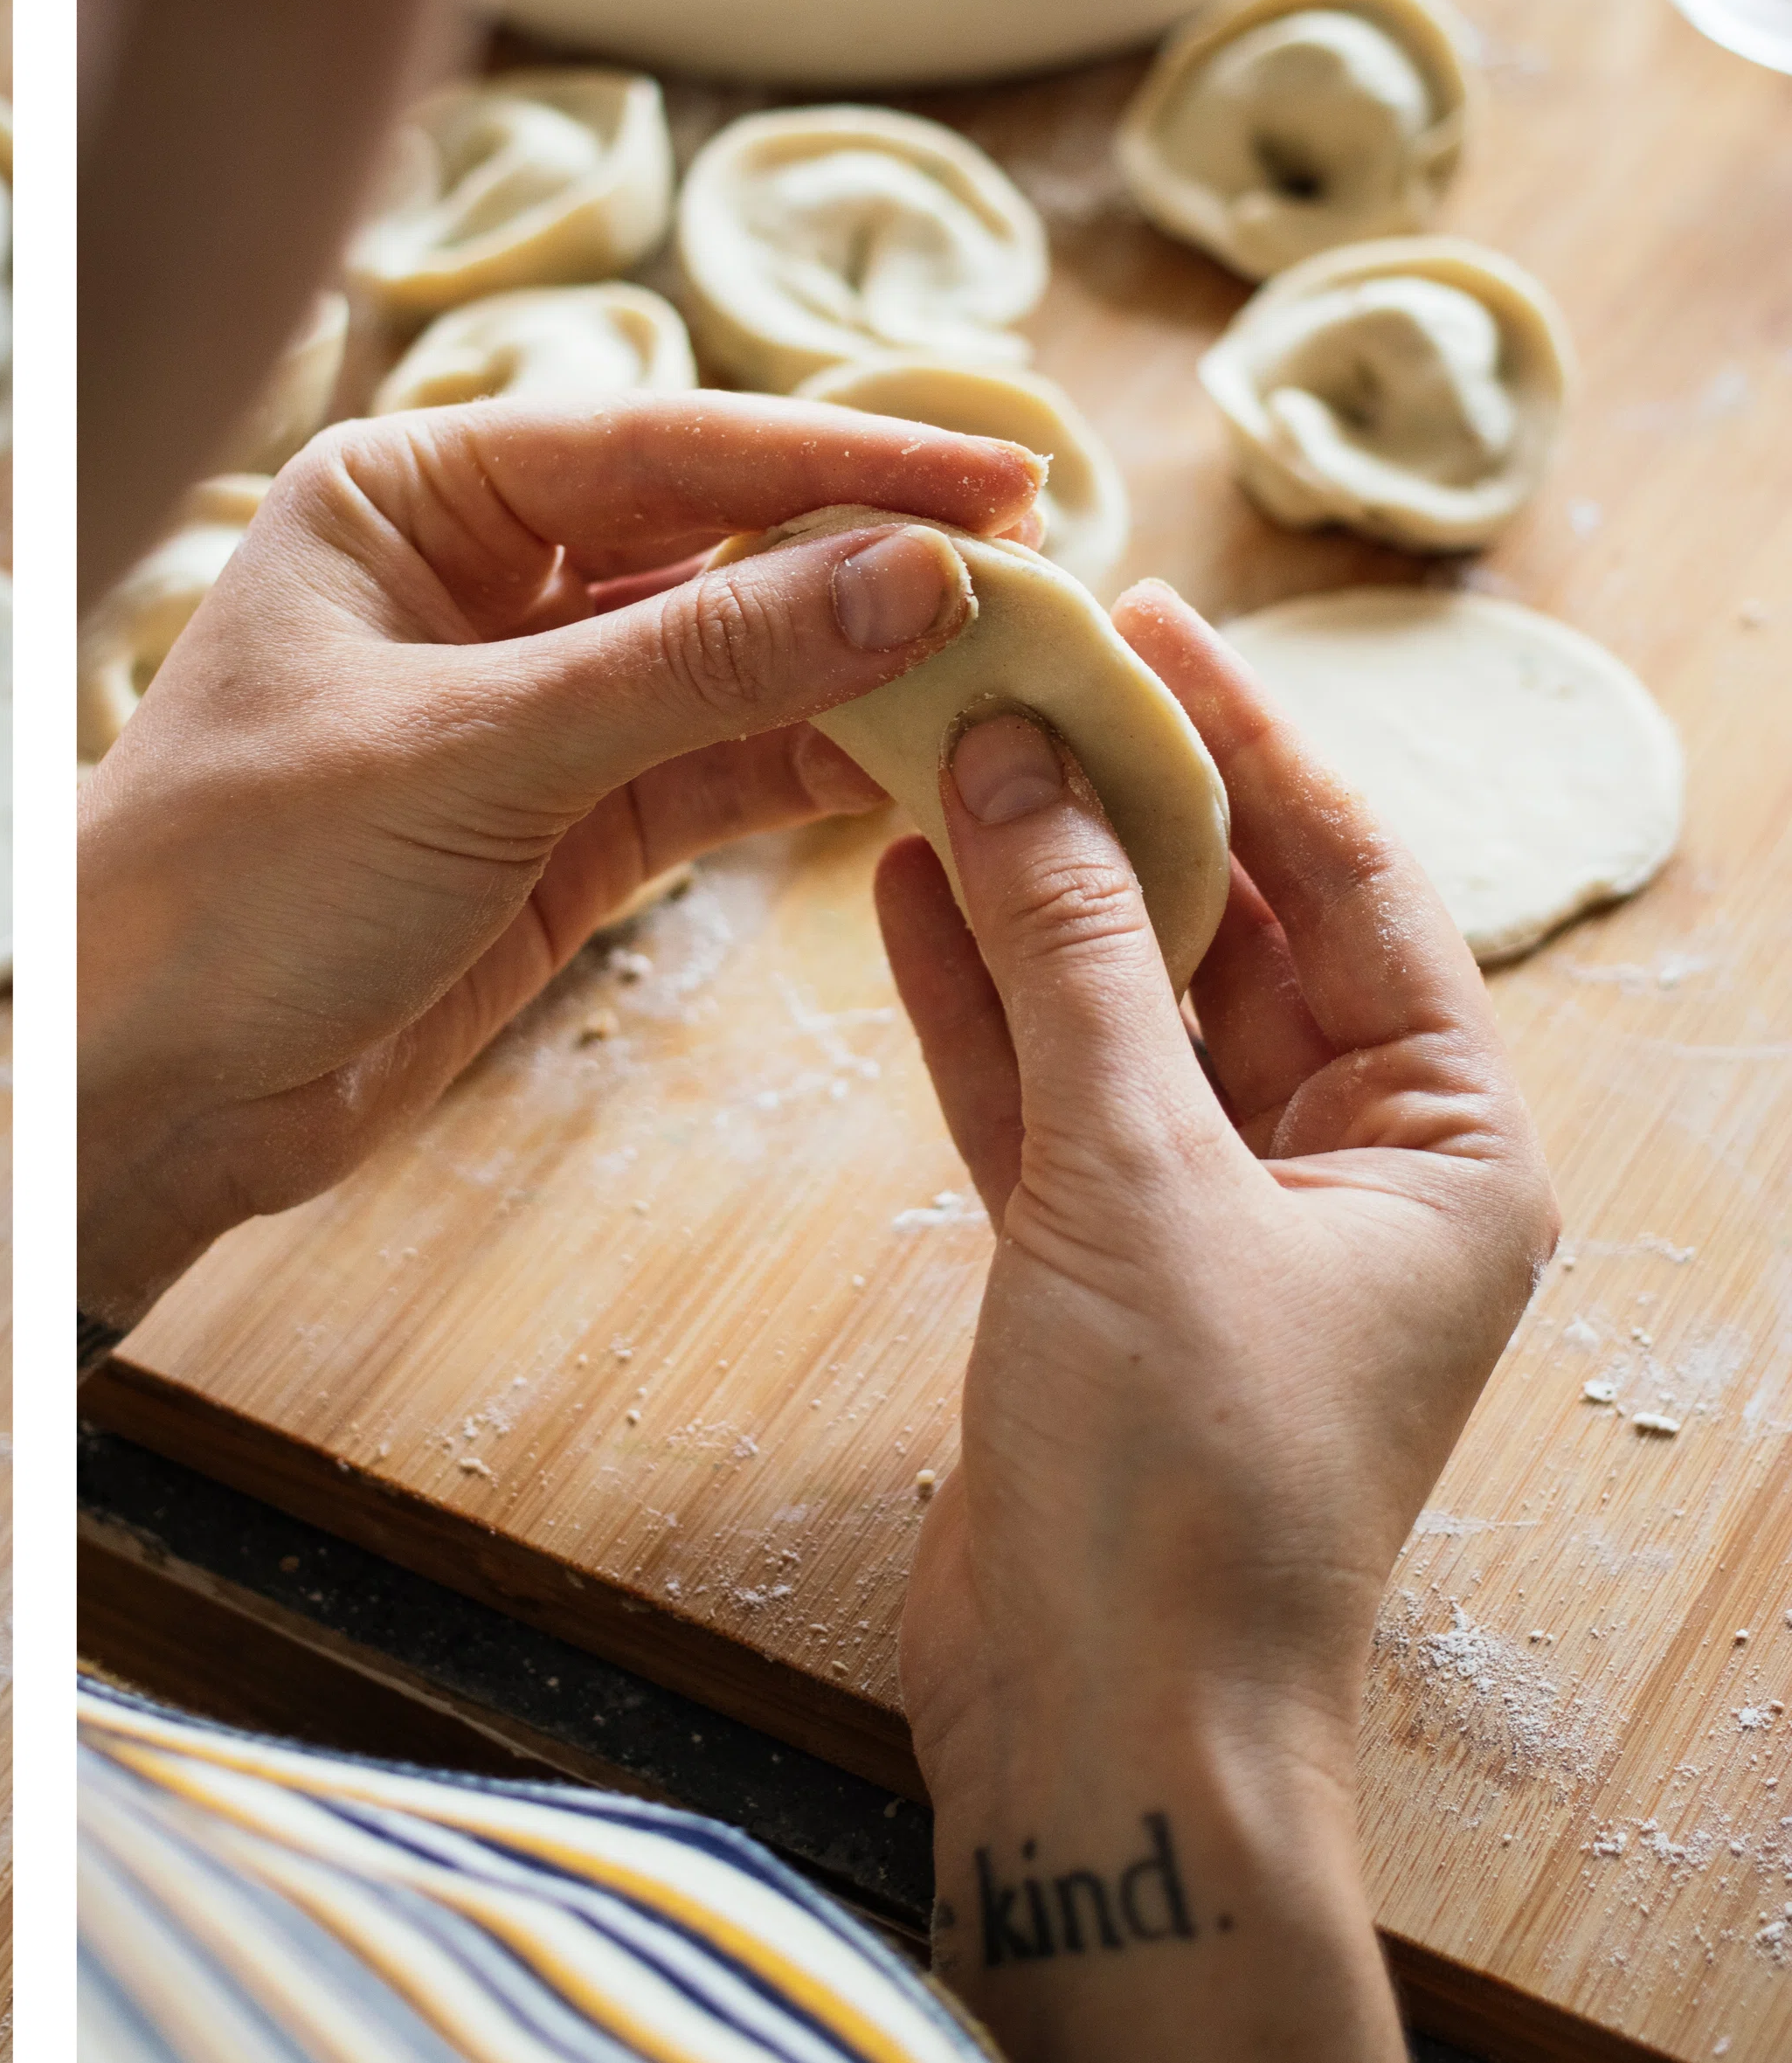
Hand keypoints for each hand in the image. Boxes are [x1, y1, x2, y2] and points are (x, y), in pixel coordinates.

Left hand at [76, 394, 1044, 1331]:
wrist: (144, 1088)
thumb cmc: (235, 881)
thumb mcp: (472, 754)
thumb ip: (694, 668)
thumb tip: (915, 574)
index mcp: (406, 496)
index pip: (658, 445)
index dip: (838, 456)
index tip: (1004, 468)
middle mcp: (471, 578)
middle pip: (710, 539)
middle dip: (868, 553)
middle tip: (1047, 562)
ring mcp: (527, 706)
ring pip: (732, 661)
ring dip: (864, 669)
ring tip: (1024, 665)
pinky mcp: (564, 826)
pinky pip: (720, 772)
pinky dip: (819, 769)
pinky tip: (932, 759)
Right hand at [875, 583, 1555, 2060]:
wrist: (1101, 1723)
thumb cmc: (1182, 1480)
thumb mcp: (1136, 1181)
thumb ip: (1075, 960)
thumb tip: (1018, 764)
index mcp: (1444, 1148)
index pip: (1354, 883)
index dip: (1248, 741)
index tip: (1144, 622)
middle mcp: (1346, 1170)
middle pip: (1231, 932)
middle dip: (1118, 806)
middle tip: (1011, 669)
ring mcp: (1213, 1220)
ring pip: (1119, 1006)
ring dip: (1026, 891)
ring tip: (931, 749)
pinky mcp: (1094, 1269)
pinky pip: (1041, 1093)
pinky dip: (975, 1001)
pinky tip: (901, 891)